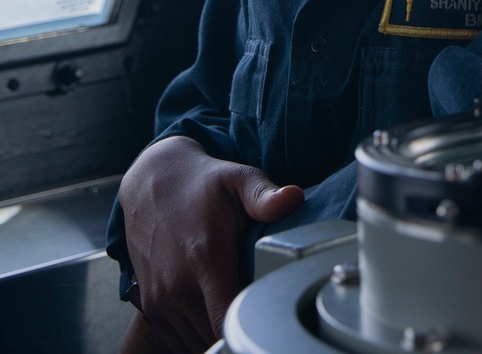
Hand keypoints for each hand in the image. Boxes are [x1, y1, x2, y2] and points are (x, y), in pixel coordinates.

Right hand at [117, 135, 303, 353]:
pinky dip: (196, 331)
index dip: (248, 328)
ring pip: (195, 341)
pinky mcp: (150, 305)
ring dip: (216, 330)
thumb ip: (265, 196)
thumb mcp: (238, 179)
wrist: (153, 182)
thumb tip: (294, 197)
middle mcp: (178, 287)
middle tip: (255, 301)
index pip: (225, 321)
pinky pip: (177, 338)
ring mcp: (160, 300)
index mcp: (206, 259)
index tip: (264, 315)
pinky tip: (211, 308)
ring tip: (234, 302)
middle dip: (238, 326)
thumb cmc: (201, 183)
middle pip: (214, 336)